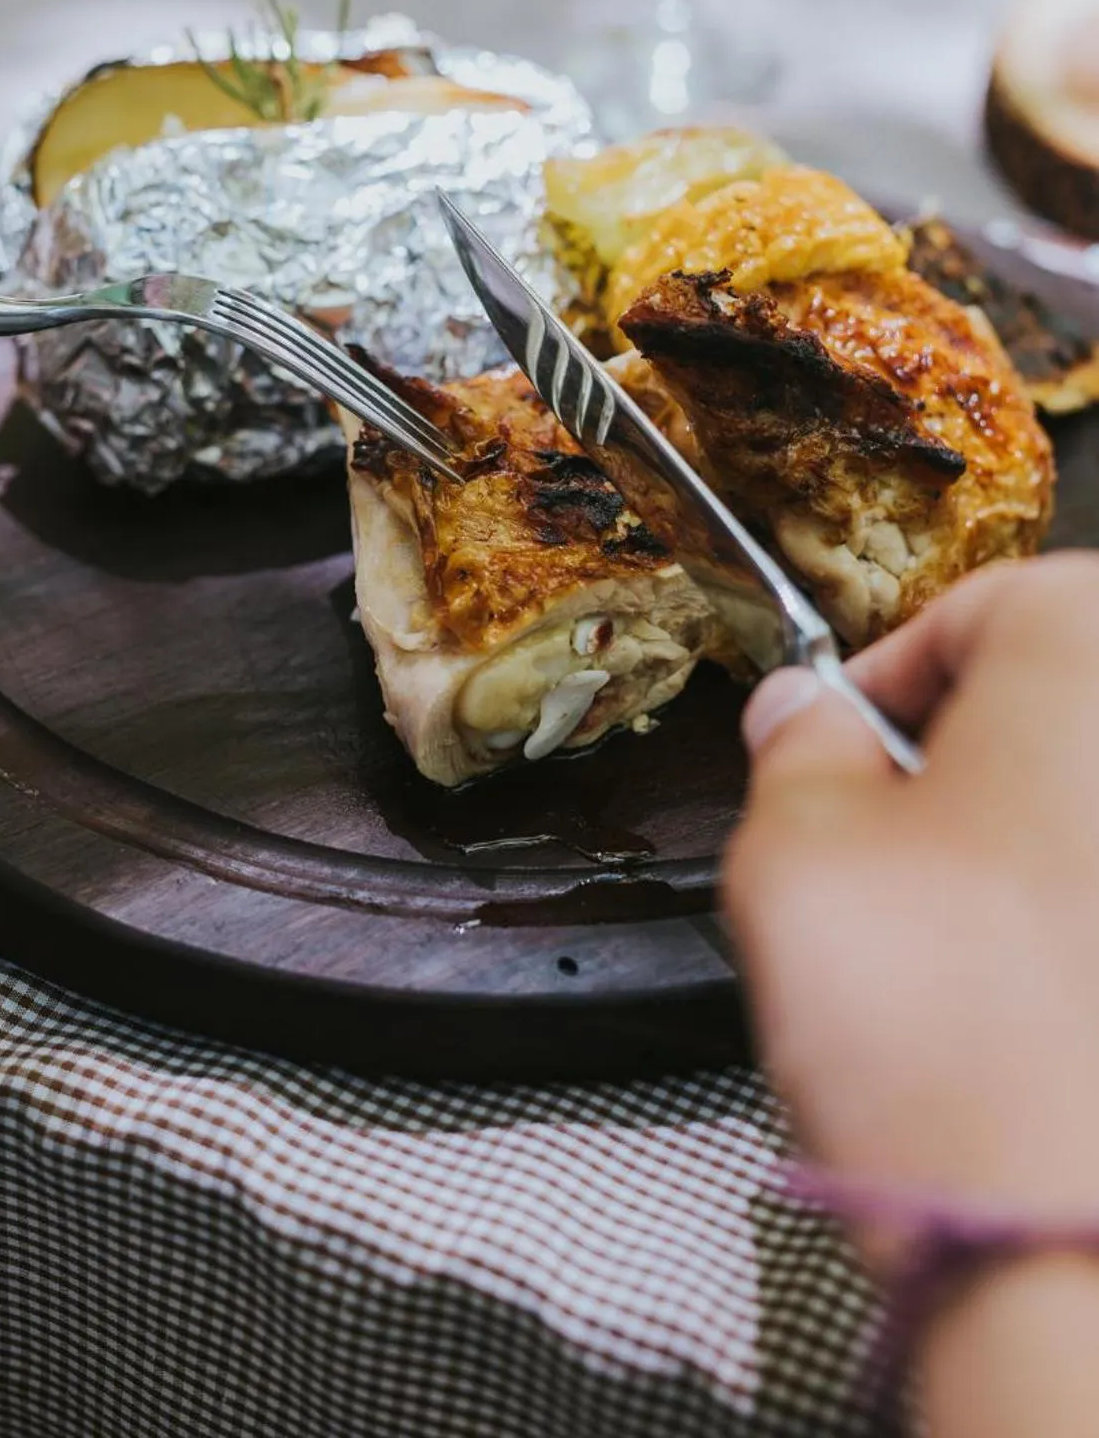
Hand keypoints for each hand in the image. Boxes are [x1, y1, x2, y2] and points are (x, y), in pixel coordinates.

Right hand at [727, 552, 1098, 1218]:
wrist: (1067, 1249)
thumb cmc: (947, 1034)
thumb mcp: (799, 850)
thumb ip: (795, 746)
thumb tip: (805, 716)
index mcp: (1093, 650)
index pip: (978, 614)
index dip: (884, 683)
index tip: (833, 747)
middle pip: (1055, 710)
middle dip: (964, 768)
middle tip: (883, 858)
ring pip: (1085, 816)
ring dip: (1029, 853)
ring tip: (956, 951)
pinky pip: (1094, 906)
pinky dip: (1071, 932)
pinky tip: (1034, 1007)